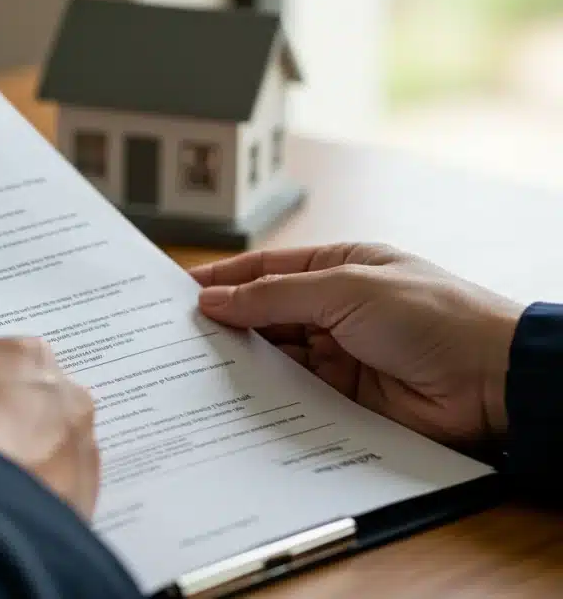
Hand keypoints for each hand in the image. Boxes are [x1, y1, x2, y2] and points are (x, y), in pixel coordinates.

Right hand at [190, 243, 524, 446]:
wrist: (491, 380)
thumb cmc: (433, 315)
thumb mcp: (345, 288)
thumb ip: (274, 296)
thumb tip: (214, 300)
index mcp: (339, 268)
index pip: (267, 270)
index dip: (223, 280)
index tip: (179, 293)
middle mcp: (335, 309)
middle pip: (265, 315)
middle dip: (226, 323)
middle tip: (176, 335)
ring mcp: (339, 354)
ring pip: (275, 357)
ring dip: (242, 361)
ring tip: (194, 367)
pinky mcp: (343, 398)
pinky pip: (292, 395)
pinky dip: (265, 396)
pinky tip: (234, 398)